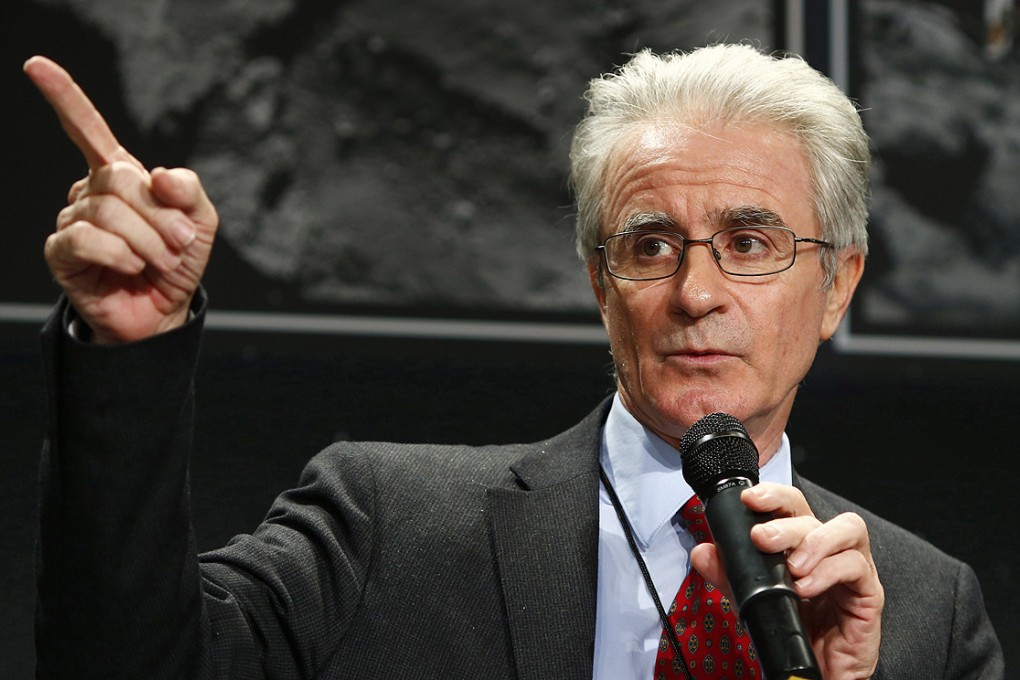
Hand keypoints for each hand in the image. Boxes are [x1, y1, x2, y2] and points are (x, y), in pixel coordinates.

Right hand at [24, 56, 217, 343]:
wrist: (166, 312)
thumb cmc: (178, 262)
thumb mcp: (200, 221)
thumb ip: (189, 191)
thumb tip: (160, 176)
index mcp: (121, 175)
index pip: (88, 129)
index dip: (65, 97)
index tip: (36, 65)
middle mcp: (90, 191)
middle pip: (119, 179)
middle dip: (159, 216)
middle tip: (178, 243)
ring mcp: (72, 220)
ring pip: (107, 211)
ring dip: (147, 241)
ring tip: (157, 262)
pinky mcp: (61, 252)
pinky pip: (86, 238)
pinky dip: (120, 254)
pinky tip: (131, 267)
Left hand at [690, 483, 883, 678]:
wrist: (817, 671)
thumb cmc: (795, 628)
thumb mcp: (753, 599)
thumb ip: (729, 574)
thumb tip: (703, 552)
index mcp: (801, 543)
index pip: (792, 505)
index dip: (773, 495)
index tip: (750, 499)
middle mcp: (828, 550)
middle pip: (813, 514)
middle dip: (785, 523)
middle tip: (761, 539)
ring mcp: (852, 569)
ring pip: (846, 530)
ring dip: (814, 543)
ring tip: (791, 568)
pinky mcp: (869, 593)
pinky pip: (855, 567)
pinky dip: (828, 573)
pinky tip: (806, 588)